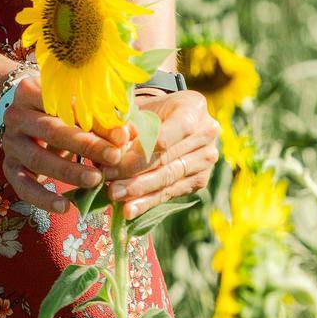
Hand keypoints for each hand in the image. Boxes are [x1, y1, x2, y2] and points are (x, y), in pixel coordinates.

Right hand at [0, 66, 136, 214]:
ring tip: (96, 180)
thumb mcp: (78, 107)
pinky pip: (23, 186)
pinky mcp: (8, 167)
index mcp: (31, 90)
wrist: (25, 116)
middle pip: (51, 130)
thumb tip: (124, 135)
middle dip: (85, 145)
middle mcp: (16, 115)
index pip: (64, 104)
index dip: (94, 120)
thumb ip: (101, 119)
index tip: (122, 136)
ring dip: (69, 172)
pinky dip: (43, 199)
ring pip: (38, 159)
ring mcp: (10, 142)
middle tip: (113, 158)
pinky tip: (65, 207)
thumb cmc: (61, 109)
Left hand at [100, 87, 220, 220]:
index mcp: (193, 108)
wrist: (170, 120)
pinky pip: (172, 192)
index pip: (171, 131)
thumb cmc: (150, 111)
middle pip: (167, 158)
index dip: (144, 148)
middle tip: (109, 182)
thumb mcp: (138, 108)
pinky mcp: (201, 180)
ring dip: (139, 190)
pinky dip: (148, 201)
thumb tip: (115, 142)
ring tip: (115, 196)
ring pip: (169, 178)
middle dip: (134, 172)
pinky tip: (129, 209)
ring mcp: (207, 159)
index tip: (116, 159)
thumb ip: (127, 123)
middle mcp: (207, 133)